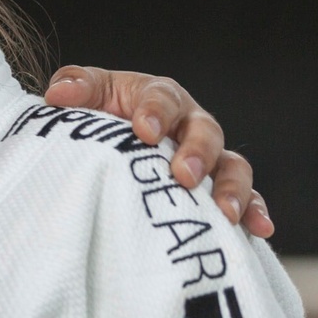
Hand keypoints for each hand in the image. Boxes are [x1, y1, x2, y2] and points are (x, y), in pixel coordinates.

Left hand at [44, 66, 272, 237]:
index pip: (163, 98)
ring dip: (232, 188)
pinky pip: (247, 199)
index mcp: (160, 96)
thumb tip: (58, 96)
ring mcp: (210, 158)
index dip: (155, 112)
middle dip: (197, 153)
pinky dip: (255, 212)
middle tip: (182, 176)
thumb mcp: (86, 96)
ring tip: (225, 212)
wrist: (107, 146)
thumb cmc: (100, 115)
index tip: (142, 131)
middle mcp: (191, 124)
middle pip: (205, 131)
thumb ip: (74, 87)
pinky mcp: (219, 190)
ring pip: (232, 166)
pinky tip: (260, 231)